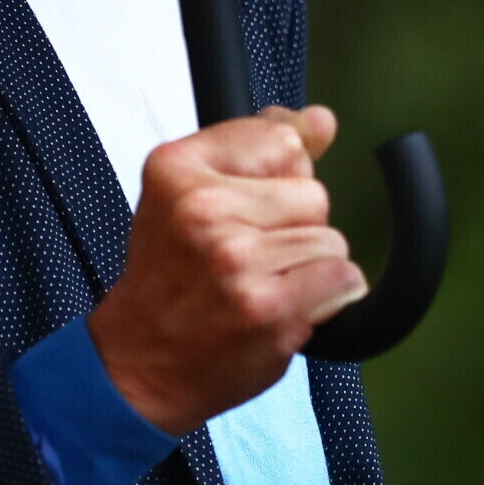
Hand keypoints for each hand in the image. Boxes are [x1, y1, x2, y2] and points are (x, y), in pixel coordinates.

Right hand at [87, 106, 368, 434]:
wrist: (140, 364)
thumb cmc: (168, 280)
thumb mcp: (189, 193)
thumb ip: (254, 149)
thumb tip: (320, 120)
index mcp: (178, 167)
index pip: (283, 140)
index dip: (280, 178)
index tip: (251, 206)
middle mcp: (203, 208)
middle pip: (313, 192)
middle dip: (295, 226)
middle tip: (248, 257)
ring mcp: (236, 258)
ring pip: (330, 239)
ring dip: (309, 267)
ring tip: (261, 285)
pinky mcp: (268, 306)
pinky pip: (343, 279)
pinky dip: (328, 298)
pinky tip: (286, 307)